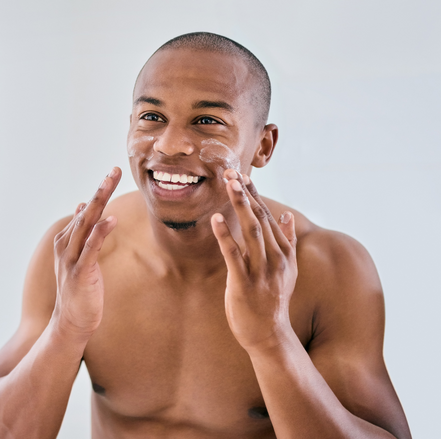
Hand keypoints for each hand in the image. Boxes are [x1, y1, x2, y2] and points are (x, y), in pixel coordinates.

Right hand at [52, 167, 120, 339]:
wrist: (70, 322)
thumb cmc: (78, 289)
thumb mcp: (79, 257)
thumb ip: (81, 233)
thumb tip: (83, 207)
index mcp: (67, 241)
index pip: (86, 211)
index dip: (99, 191)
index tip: (112, 173)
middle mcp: (67, 246)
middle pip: (87, 211)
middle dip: (101, 189)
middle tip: (114, 170)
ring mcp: (72, 259)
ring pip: (87, 224)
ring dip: (99, 202)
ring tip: (110, 183)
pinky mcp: (80, 272)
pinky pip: (91, 248)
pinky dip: (100, 232)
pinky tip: (110, 220)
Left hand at [211, 170, 297, 352]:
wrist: (270, 333)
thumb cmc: (273, 299)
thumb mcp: (288, 269)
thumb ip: (288, 241)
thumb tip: (287, 216)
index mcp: (283, 252)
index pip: (268, 216)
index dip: (255, 195)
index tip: (243, 175)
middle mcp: (275, 258)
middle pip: (259, 218)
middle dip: (246, 193)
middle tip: (231, 172)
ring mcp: (261, 271)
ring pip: (250, 231)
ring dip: (240, 206)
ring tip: (229, 184)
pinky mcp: (244, 283)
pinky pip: (233, 255)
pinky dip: (225, 236)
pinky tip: (216, 219)